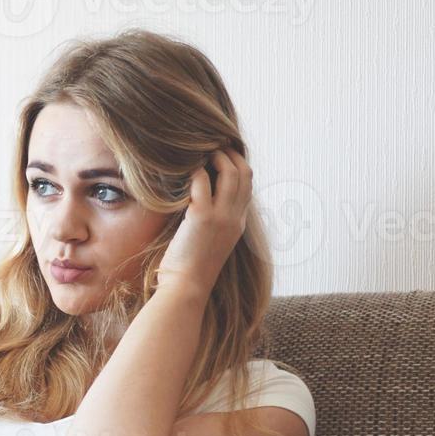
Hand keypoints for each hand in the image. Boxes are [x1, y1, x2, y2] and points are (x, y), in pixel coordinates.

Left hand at [155, 147, 252, 296]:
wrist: (187, 288)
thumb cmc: (190, 271)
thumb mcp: (210, 244)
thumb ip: (211, 225)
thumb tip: (197, 207)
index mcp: (238, 225)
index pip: (247, 187)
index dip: (238, 167)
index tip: (224, 157)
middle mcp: (235, 218)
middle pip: (244, 174)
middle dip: (232, 155)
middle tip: (215, 146)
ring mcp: (221, 217)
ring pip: (230, 173)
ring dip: (217, 157)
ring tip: (203, 152)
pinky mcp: (201, 217)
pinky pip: (202, 183)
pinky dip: (195, 172)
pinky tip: (186, 170)